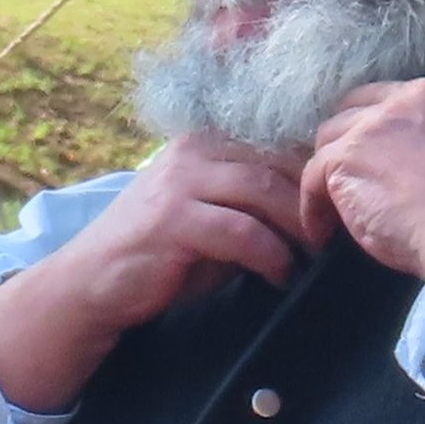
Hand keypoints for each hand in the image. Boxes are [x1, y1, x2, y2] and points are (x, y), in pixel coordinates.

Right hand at [0, 132, 309, 409]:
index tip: (333, 204)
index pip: (275, 141)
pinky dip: (271, 256)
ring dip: (296, 228)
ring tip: (311, 256)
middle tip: (332, 236)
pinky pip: (242, 231)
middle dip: (311, 201)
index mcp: (204, 139)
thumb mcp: (210, 215)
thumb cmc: (159, 254)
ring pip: (263, 191)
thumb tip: (313, 205)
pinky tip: (281, 276)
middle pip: (276, 162)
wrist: (92, 283)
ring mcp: (180, 182)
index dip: (311, 171)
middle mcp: (192, 149)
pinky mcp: (174, 219)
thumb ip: (252, 201)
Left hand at [298, 79, 424, 280]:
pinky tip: (321, 232)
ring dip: (329, 175)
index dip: (382, 132)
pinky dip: (312, 207)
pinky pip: (314, 174)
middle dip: (348, 142)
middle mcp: (415, 97)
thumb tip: (402, 161)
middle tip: (345, 180)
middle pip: (360, 109)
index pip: (399, 101)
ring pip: (332, 138)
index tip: (378, 162)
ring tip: (332, 213)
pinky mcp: (348, 153)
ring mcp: (378, 122)